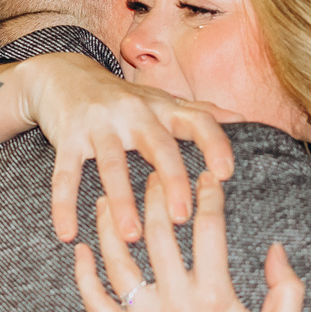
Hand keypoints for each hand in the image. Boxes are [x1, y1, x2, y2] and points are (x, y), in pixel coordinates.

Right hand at [15, 53, 233, 242]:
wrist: (64, 75)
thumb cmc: (123, 100)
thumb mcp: (162, 101)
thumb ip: (201, 112)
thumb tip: (246, 120)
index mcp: (163, 108)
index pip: (198, 121)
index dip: (214, 144)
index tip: (226, 173)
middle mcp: (135, 112)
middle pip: (158, 146)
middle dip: (172, 181)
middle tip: (183, 217)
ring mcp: (100, 124)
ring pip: (112, 165)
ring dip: (122, 202)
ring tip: (131, 236)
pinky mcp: (68, 137)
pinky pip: (65, 175)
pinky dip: (64, 205)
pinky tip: (67, 233)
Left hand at [71, 168, 304, 311]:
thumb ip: (287, 287)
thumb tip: (275, 247)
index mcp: (218, 297)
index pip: (210, 229)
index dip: (207, 195)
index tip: (206, 176)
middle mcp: (179, 304)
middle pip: (159, 233)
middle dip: (156, 193)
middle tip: (153, 170)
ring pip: (122, 261)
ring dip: (111, 224)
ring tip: (107, 197)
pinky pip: (97, 304)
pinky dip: (84, 276)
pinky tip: (80, 251)